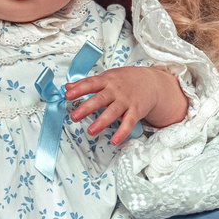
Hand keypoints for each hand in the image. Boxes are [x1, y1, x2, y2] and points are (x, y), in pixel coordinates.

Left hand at [64, 65, 188, 144]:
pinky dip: (122, 132)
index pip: (90, 84)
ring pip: (113, 112)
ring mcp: (126, 101)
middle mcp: (116, 90)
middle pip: (100, 99)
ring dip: (102, 122)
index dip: (79, 89)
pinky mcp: (136, 111)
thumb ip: (86, 83)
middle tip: (74, 117)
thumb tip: (67, 86)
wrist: (151, 82)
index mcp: (107, 80)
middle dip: (86, 108)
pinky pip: (129, 123)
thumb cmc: (124, 80)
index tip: (67, 95)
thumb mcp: (106, 77)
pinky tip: (114, 141)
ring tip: (91, 131)